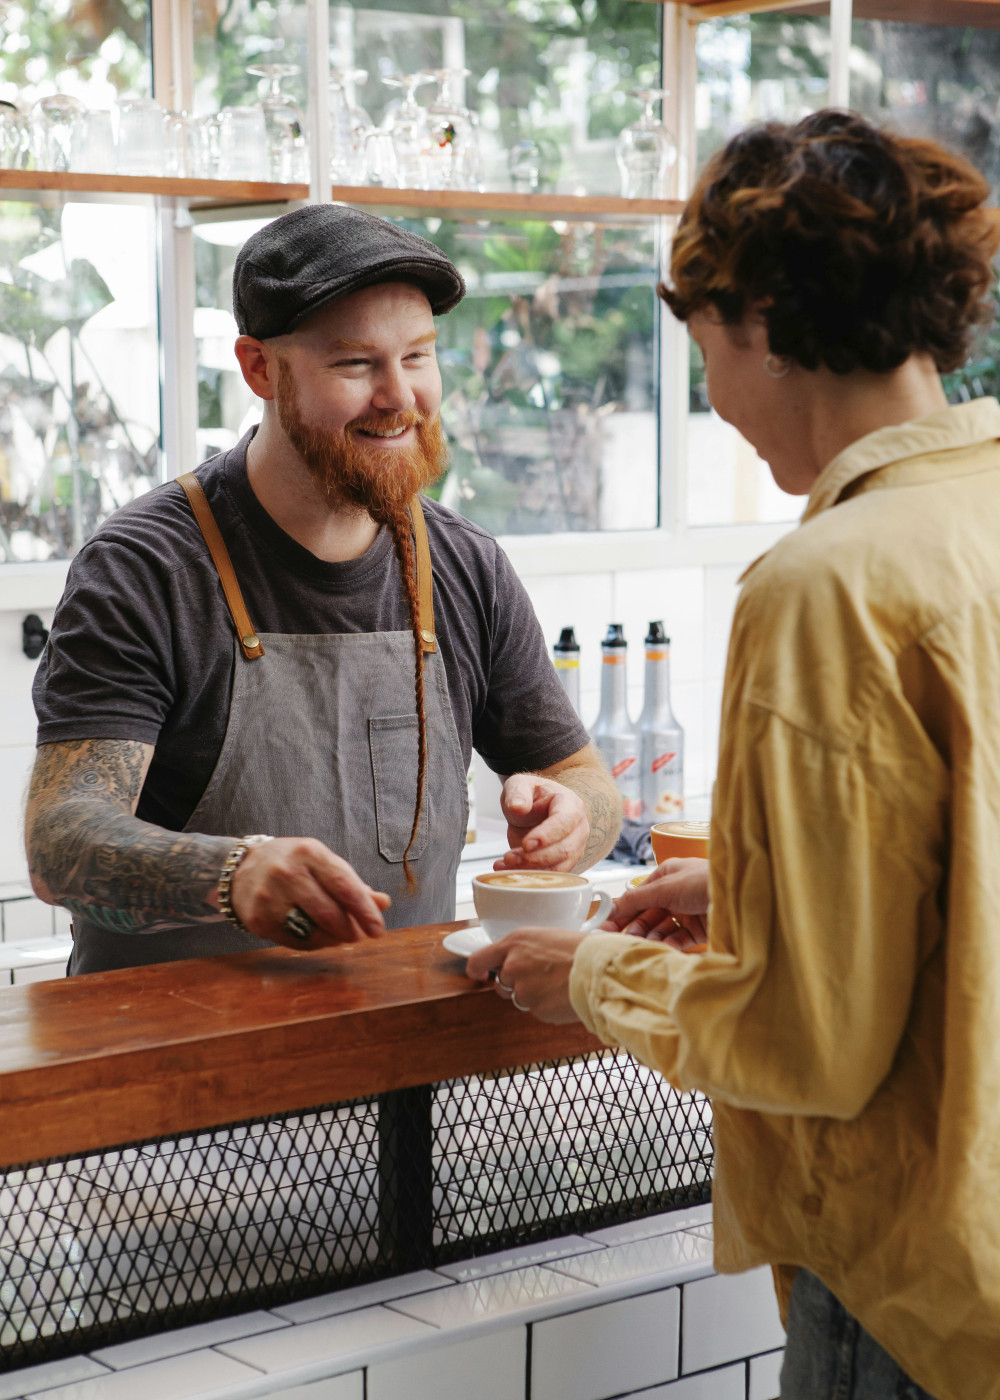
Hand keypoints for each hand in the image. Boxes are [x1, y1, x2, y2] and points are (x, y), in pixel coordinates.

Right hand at [229, 838, 390, 949]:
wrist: (240, 870)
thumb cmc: (292, 865)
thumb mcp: (321, 863)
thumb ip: (352, 884)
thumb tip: (383, 903)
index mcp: (309, 853)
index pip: (344, 885)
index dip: (365, 910)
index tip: (378, 929)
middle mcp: (287, 873)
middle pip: (329, 913)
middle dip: (351, 930)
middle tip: (359, 935)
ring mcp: (269, 898)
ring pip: (313, 931)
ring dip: (334, 939)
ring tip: (340, 936)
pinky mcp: (258, 921)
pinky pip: (295, 942)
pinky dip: (314, 944)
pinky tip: (319, 937)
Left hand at [466, 926, 589, 1023]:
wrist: (601, 970)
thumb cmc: (583, 949)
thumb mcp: (548, 936)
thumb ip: (526, 949)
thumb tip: (519, 959)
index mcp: (515, 943)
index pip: (478, 959)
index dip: (477, 970)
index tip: (480, 974)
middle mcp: (513, 966)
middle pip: (502, 983)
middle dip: (516, 984)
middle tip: (540, 977)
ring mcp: (524, 991)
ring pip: (521, 998)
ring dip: (534, 995)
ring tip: (558, 984)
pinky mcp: (537, 1011)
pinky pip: (538, 1011)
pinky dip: (548, 1006)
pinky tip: (564, 995)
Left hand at [495, 774, 589, 871]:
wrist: (535, 810)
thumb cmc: (531, 796)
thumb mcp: (519, 785)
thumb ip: (517, 792)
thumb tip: (518, 806)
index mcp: (570, 805)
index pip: (564, 822)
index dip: (546, 835)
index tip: (525, 844)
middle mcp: (578, 828)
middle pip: (563, 849)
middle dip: (534, 857)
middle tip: (509, 857)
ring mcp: (575, 848)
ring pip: (559, 867)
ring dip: (531, 870)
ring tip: (506, 864)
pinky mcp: (565, 863)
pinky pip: (551, 876)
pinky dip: (529, 877)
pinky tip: (508, 870)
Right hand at [603, 858, 709, 948]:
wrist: (742, 897)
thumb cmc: (703, 882)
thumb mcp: (664, 887)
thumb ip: (636, 899)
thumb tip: (609, 907)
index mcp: (668, 875)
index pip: (639, 896)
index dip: (622, 911)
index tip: (604, 926)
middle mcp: (677, 893)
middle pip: (648, 913)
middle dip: (634, 926)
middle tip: (618, 940)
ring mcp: (689, 911)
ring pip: (662, 928)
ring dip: (649, 936)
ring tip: (639, 945)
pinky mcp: (700, 930)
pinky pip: (678, 939)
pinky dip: (667, 944)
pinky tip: (659, 948)